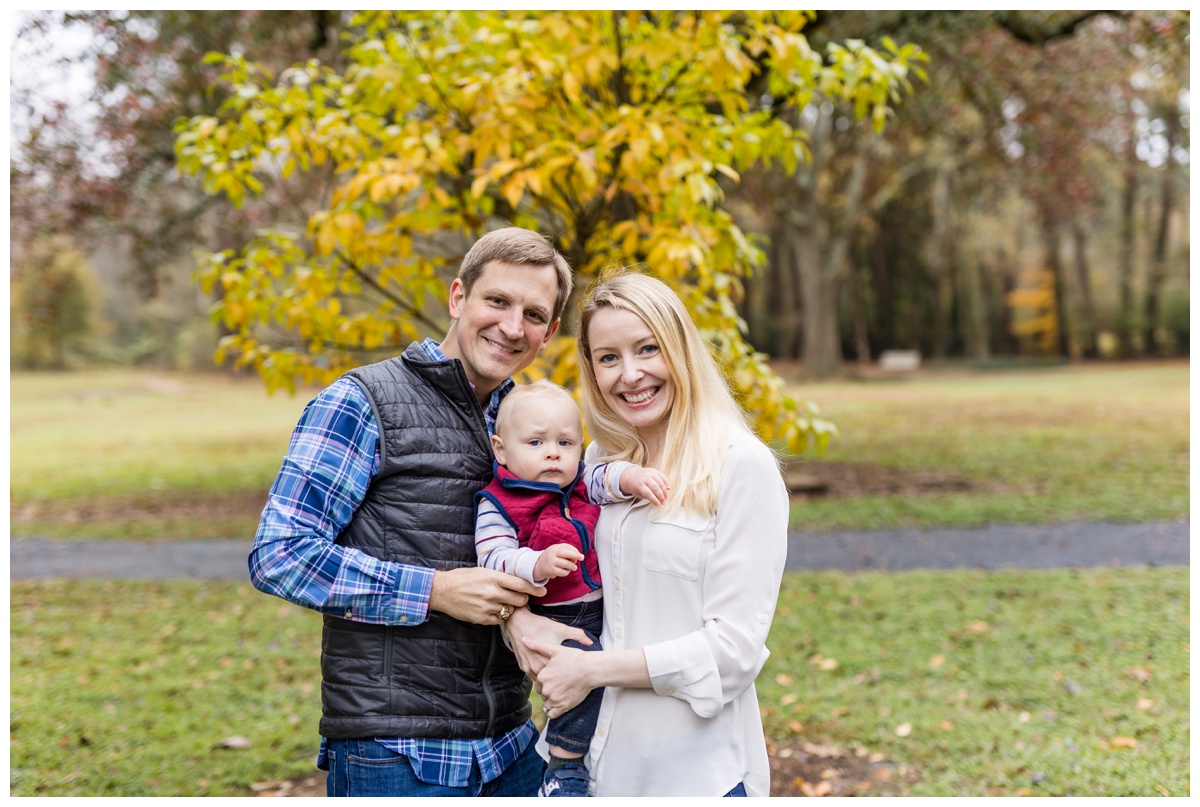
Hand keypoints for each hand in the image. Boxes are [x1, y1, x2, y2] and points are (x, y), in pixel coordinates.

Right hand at [428, 567, 544, 625]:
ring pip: (510, 611)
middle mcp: (492, 592)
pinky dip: (499, 616)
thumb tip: (518, 582)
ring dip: (509, 608)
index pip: (521, 584)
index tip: (542, 591)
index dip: (534, 589)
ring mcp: (487, 607)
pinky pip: (499, 620)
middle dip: (522, 599)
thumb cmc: (463, 578)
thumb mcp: (483, 571)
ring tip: (501, 602)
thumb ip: (501, 577)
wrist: (442, 591)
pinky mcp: (481, 618)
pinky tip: (492, 609)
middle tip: (519, 598)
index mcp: (494, 578)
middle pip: (519, 600)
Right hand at [505, 607, 590, 677]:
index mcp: (546, 660)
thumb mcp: (561, 629)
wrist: (518, 622)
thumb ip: (577, 635)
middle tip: (568, 677)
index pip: (559, 676)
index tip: (574, 674)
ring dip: (548, 677)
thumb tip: (591, 642)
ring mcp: (528, 668)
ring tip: (558, 675)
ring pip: (541, 679)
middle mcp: (536, 667)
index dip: (567, 676)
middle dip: (558, 679)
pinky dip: (540, 673)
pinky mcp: (522, 667)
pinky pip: (533, 674)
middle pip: (550, 680)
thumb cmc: (540, 625)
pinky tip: (547, 669)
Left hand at [523, 634, 593, 717]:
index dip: (548, 679)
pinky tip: (561, 702)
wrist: (590, 669)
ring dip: (553, 699)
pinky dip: (554, 710)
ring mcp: (554, 699)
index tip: (557, 676)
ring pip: (547, 702)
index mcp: (542, 676)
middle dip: (550, 690)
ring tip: (564, 691)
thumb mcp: (555, 649)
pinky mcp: (563, 707)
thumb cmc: (575, 658)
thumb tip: (523, 639)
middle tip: (562, 683)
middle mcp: (546, 689)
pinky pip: (552, 714)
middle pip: (543, 693)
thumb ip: (537, 645)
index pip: (540, 682)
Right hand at [533, 543, 582, 580]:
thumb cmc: (552, 557)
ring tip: (573, 567)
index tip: (579, 555)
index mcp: (555, 547)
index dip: (576, 551)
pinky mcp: (551, 570)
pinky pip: (564, 572)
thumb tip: (577, 558)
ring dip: (573, 566)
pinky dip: (567, 572)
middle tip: (582, 558)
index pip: (568, 547)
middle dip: (577, 555)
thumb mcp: (557, 551)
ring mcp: (551, 562)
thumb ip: (567, 551)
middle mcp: (552, 553)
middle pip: (568, 553)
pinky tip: (565, 571)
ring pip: (567, 564)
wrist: (538, 566)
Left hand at [620, 465, 670, 505]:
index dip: (654, 499)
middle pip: (655, 488)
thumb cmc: (635, 486)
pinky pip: (662, 476)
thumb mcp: (637, 493)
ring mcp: (650, 473)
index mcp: (639, 484)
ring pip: (660, 483)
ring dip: (664, 491)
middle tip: (664, 502)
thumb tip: (657, 499)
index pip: (648, 493)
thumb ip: (646, 496)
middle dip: (661, 496)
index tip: (658, 504)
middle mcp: (645, 478)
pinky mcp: (654, 470)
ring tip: (666, 498)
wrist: (631, 475)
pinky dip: (666, 482)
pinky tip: (668, 488)